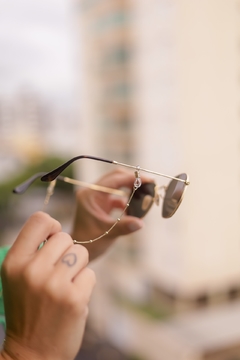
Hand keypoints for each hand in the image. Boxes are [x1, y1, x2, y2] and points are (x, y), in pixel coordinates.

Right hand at [0, 212, 95, 359]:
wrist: (32, 353)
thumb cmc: (28, 307)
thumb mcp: (17, 277)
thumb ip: (33, 251)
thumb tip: (57, 229)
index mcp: (14, 262)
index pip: (39, 220)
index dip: (51, 226)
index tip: (52, 239)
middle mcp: (32, 270)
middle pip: (65, 237)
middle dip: (66, 252)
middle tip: (58, 272)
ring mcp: (54, 285)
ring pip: (81, 252)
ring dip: (77, 267)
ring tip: (64, 285)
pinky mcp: (75, 298)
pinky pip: (90, 273)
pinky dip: (85, 284)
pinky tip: (72, 298)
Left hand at [71, 168, 152, 259]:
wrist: (79, 249)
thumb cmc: (89, 242)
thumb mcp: (107, 234)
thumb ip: (124, 226)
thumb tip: (141, 222)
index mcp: (90, 194)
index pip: (114, 180)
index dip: (132, 178)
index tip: (148, 180)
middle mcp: (92, 192)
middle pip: (116, 177)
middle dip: (133, 180)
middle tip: (149, 186)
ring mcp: (96, 196)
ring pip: (117, 185)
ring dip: (131, 189)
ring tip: (144, 195)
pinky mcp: (101, 203)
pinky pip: (117, 196)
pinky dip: (127, 200)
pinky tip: (134, 209)